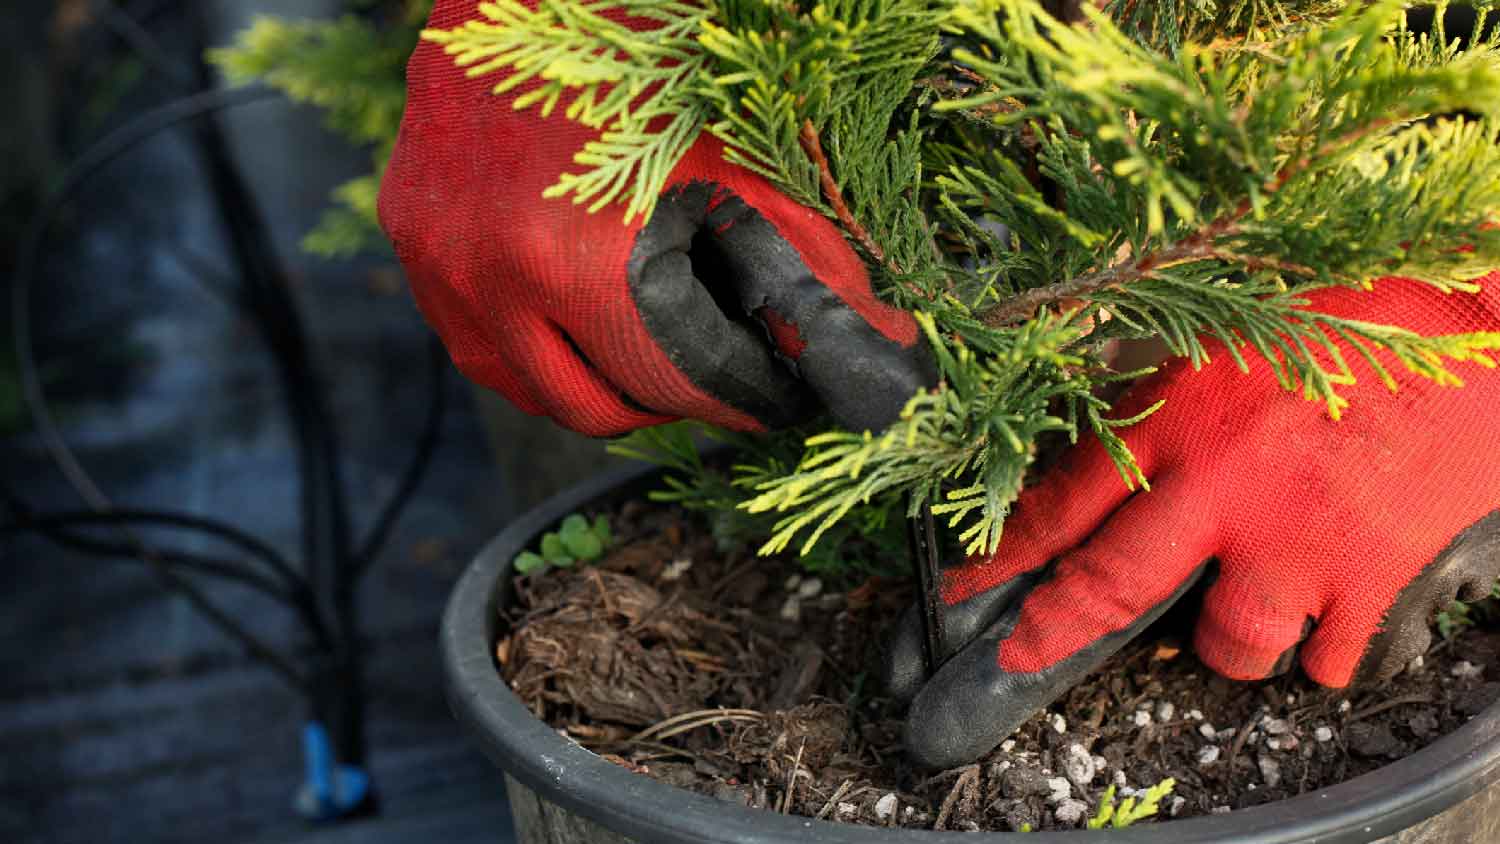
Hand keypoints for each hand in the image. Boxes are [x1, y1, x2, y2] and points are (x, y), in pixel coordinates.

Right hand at [378, 1, 932, 436]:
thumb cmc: (660, 56)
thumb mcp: (747, 164)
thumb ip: (813, 271)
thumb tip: (891, 355)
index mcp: (584, 260)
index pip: (677, 387)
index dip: (745, 396)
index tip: (780, 395)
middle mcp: (495, 275)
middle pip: (604, 405)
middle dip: (680, 400)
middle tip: (725, 371)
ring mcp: (441, 257)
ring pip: (533, 391)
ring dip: (605, 388)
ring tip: (660, 352)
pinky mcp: (410, 233)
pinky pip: (476, 344)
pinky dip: (538, 354)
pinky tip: (586, 325)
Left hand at [883, 276, 1499, 767]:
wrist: (1482, 338)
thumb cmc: (1359, 320)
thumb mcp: (1232, 341)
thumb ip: (1165, 402)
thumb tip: (1106, 454)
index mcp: (1179, 419)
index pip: (1061, 502)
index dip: (1002, 554)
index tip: (965, 590)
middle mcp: (1220, 491)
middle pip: (1110, 586)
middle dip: (1051, 631)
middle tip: (1016, 658)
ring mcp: (1293, 545)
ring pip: (1223, 645)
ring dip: (1217, 648)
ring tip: (1230, 621)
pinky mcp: (1368, 580)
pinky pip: (1326, 659)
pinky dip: (1319, 654)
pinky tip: (1324, 625)